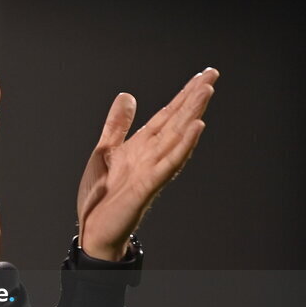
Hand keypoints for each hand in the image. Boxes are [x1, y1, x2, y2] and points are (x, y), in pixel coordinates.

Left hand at [77, 67, 219, 260]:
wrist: (93, 232)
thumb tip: (127, 96)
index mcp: (141, 147)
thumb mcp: (104, 151)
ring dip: (191, 114)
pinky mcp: (146, 187)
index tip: (201, 76)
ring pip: (176, 138)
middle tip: (212, 74)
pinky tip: (196, 128)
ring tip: (205, 91)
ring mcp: (151, 171)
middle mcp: (150, 156)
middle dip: (193, 98)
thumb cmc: (100, 198)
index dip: (182, 95)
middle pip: (176, 122)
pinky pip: (168, 164)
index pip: (166, 116)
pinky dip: (183, 146)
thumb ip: (117, 126)